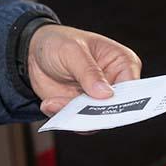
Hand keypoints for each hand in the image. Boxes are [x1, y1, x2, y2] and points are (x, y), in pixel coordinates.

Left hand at [27, 25, 141, 115]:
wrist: (32, 53)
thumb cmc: (59, 42)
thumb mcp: (72, 50)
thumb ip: (89, 72)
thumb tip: (105, 93)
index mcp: (122, 63)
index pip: (133, 87)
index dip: (125, 99)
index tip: (107, 103)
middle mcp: (114, 84)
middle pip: (117, 108)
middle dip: (97, 112)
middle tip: (78, 109)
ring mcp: (97, 100)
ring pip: (96, 119)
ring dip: (75, 116)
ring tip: (54, 102)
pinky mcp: (81, 110)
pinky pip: (78, 122)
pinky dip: (63, 117)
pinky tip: (49, 103)